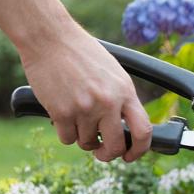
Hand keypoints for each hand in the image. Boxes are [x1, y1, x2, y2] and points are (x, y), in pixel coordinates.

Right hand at [18, 28, 152, 161]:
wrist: (50, 38)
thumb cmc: (81, 53)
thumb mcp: (113, 73)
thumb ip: (122, 99)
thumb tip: (127, 128)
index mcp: (125, 92)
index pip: (143, 130)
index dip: (139, 149)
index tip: (130, 155)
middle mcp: (108, 102)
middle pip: (115, 145)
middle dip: (108, 154)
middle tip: (101, 152)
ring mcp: (85, 108)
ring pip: (87, 142)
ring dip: (82, 137)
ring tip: (77, 117)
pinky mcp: (62, 112)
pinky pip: (67, 138)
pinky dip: (65, 132)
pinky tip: (63, 114)